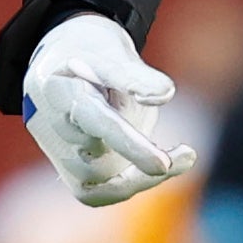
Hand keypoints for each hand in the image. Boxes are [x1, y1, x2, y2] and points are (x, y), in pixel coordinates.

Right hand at [23, 14, 196, 206]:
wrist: (61, 61)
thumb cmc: (91, 53)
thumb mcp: (110, 51)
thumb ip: (134, 75)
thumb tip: (166, 95)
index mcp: (59, 92)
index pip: (96, 122)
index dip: (129, 143)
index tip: (163, 162)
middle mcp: (54, 128)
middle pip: (95, 158)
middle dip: (140, 159)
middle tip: (187, 155)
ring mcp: (61, 151)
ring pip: (98, 180)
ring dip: (142, 174)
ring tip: (184, 155)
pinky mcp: (71, 167)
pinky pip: (98, 191)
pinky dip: (132, 183)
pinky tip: (168, 166)